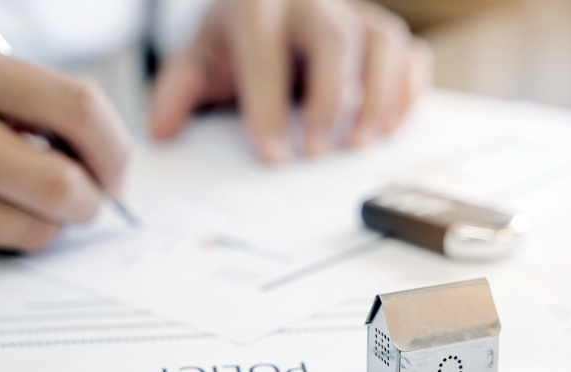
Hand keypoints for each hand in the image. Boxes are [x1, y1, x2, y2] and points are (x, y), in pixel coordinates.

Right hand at [0, 39, 130, 266]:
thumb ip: (34, 104)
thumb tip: (105, 162)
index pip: (78, 109)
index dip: (114, 149)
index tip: (117, 171)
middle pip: (61, 186)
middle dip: (89, 202)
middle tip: (85, 200)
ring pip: (33, 231)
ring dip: (44, 224)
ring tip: (18, 201)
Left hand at [150, 0, 430, 162]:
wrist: (267, 10)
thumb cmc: (236, 41)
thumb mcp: (200, 60)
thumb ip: (178, 91)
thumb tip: (161, 132)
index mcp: (257, 4)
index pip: (264, 51)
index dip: (268, 105)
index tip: (271, 156)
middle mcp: (311, 2)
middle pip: (333, 40)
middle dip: (328, 100)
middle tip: (317, 153)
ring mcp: (352, 13)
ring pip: (381, 42)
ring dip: (378, 97)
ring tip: (360, 144)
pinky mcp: (379, 31)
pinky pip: (409, 52)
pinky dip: (409, 90)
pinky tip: (391, 128)